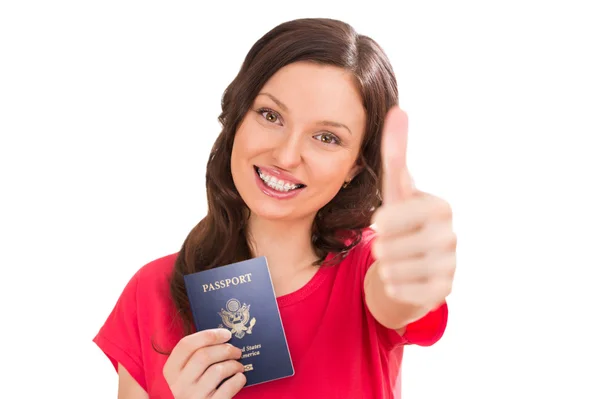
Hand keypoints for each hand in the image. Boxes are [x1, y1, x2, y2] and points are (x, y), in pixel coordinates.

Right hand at [163, 328, 245, 398]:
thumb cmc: (191, 390)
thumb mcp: (184, 374)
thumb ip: (194, 357)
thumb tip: (222, 339)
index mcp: (171, 371)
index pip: (186, 345)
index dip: (209, 335)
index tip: (226, 334)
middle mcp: (179, 384)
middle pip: (204, 355)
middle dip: (225, 349)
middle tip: (236, 351)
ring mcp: (193, 397)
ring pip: (218, 370)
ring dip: (233, 364)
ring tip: (238, 366)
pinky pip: (228, 388)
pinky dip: (238, 380)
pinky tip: (239, 378)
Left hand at [371, 106, 456, 310]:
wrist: (412, 264)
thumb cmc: (402, 221)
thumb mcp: (396, 188)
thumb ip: (395, 152)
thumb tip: (398, 110)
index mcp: (440, 207)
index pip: (389, 219)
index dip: (380, 223)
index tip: (384, 223)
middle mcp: (450, 236)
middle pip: (387, 247)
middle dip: (379, 246)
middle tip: (388, 244)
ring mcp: (450, 267)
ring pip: (391, 271)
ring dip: (384, 266)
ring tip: (395, 259)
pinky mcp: (442, 294)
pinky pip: (399, 293)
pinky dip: (391, 286)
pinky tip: (399, 278)